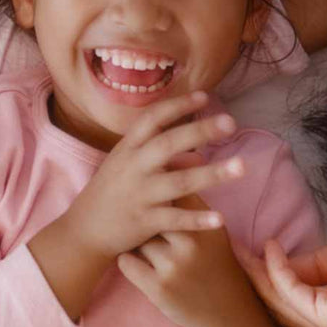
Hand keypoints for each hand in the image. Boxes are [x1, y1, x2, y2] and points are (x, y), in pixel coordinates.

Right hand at [55, 92, 242, 259]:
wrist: (83, 230)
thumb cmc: (110, 192)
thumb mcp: (125, 165)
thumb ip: (159, 156)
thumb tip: (199, 153)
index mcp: (127, 148)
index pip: (152, 119)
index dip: (178, 105)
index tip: (205, 96)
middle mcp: (133, 167)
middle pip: (169, 144)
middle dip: (200, 131)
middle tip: (230, 122)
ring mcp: (139, 195)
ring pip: (180, 182)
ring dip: (212, 174)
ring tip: (242, 166)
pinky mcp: (144, 222)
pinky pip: (176, 220)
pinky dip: (197, 219)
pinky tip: (220, 218)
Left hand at [116, 195, 258, 326]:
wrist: (226, 311)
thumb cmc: (213, 262)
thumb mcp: (212, 232)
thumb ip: (193, 202)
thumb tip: (175, 164)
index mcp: (204, 224)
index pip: (174, 189)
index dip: (158, 186)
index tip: (148, 187)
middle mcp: (190, 242)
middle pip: (150, 211)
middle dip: (143, 214)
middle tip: (136, 216)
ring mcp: (173, 266)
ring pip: (136, 238)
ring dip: (134, 240)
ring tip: (136, 242)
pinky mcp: (158, 288)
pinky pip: (126, 262)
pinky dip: (128, 260)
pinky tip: (136, 261)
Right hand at [237, 219, 326, 326]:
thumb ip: (314, 264)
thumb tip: (280, 260)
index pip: (292, 304)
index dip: (266, 278)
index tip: (247, 251)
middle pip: (280, 308)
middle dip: (253, 279)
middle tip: (229, 251)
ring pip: (282, 304)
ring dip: (258, 275)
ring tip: (239, 249)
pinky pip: (295, 295)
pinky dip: (279, 272)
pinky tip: (272, 250)